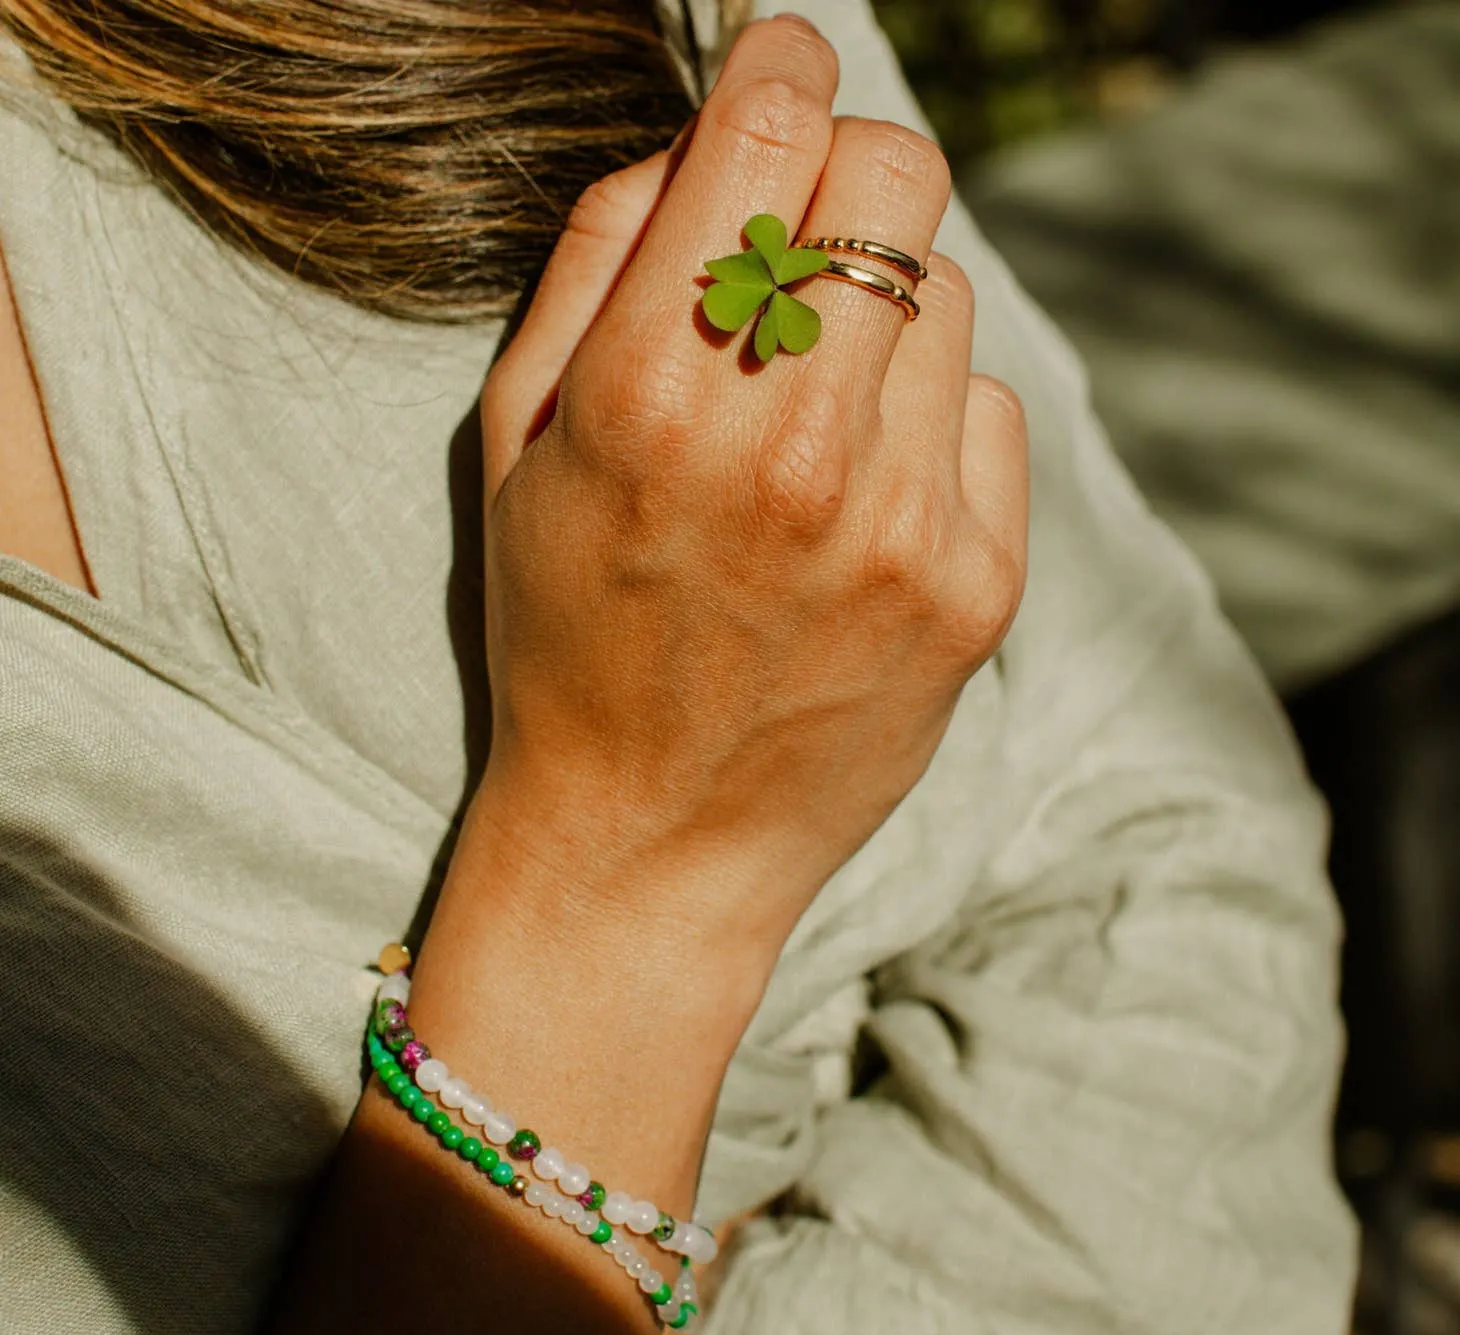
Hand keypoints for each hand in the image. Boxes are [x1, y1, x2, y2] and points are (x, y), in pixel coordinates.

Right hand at [476, 15, 1027, 993]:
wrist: (651, 843)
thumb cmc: (564, 642)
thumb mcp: (515, 449)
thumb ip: (595, 262)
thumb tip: (702, 144)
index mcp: (654, 400)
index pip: (772, 130)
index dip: (781, 62)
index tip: (779, 64)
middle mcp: (795, 449)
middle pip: (897, 178)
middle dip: (844, 172)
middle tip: (798, 232)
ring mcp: (905, 523)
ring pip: (948, 292)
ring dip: (882, 311)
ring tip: (814, 408)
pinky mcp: (979, 586)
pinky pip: (991, 410)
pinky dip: (932, 417)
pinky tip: (864, 491)